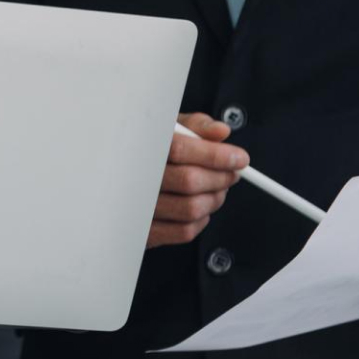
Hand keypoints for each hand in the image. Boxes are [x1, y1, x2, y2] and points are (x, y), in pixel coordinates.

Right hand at [148, 113, 248, 248]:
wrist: (119, 178)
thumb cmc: (150, 151)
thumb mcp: (170, 129)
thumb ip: (196, 126)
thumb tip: (221, 132)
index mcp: (141, 148)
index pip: (182, 150)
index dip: (217, 155)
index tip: (239, 158)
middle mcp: (136, 179)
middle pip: (190, 181)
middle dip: (221, 178)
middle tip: (231, 174)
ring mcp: (139, 208)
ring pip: (191, 208)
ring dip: (215, 199)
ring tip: (217, 189)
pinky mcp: (145, 232)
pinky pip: (184, 231)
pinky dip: (202, 220)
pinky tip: (200, 205)